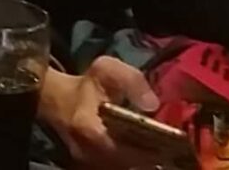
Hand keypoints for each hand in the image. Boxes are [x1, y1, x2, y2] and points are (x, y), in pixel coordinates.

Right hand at [37, 57, 162, 167]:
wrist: (54, 98)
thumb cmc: (83, 84)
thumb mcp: (106, 70)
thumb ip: (132, 80)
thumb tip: (153, 104)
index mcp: (91, 132)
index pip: (129, 152)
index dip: (153, 150)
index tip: (174, 143)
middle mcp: (89, 154)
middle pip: (129, 165)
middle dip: (152, 158)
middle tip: (173, 150)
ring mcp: (88, 163)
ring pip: (123, 167)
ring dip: (142, 161)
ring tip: (162, 152)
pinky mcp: (89, 165)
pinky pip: (117, 167)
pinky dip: (132, 161)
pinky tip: (145, 154)